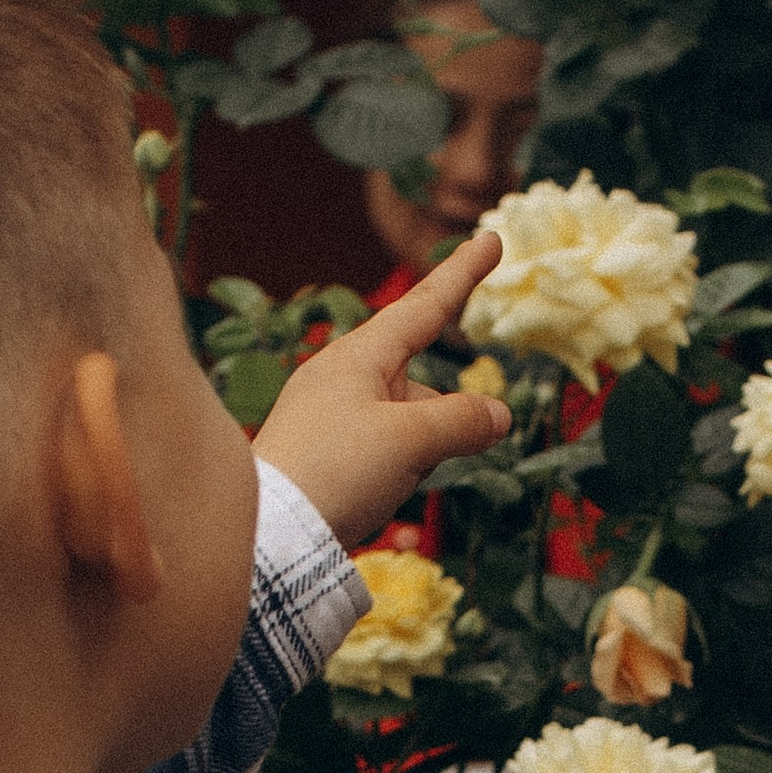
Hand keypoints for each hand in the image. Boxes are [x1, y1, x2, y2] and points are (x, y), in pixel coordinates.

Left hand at [254, 232, 511, 546]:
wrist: (273, 533)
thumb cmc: (336, 471)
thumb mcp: (411, 441)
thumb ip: (462, 421)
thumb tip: (498, 414)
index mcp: (359, 357)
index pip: (424, 307)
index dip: (462, 274)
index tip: (491, 239)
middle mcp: (342, 377)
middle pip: (420, 384)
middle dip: (440, 420)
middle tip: (424, 458)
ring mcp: (331, 416)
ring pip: (406, 424)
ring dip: (419, 453)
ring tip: (385, 486)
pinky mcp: (325, 454)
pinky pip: (383, 451)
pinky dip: (396, 469)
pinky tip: (374, 497)